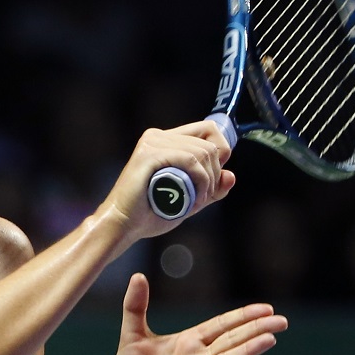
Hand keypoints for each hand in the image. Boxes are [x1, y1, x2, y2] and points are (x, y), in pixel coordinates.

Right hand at [101, 121, 235, 241]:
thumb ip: (209, 188)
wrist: (123, 225)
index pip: (207, 129)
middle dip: (215, 174)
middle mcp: (158, 136)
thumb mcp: (189, 200)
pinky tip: (195, 198)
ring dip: (208, 181)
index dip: (221, 151)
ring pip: (202, 152)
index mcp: (165, 140)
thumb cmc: (150, 214)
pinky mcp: (149, 154)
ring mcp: (152, 143)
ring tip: (197, 202)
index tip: (214, 178)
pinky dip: (200, 180)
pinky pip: (190, 160)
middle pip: (209, 143)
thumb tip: (231, 176)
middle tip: (204, 198)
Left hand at [105, 273, 287, 354]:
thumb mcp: (131, 335)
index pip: (221, 326)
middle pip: (231, 341)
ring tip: (269, 340)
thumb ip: (135, 306)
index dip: (242, 317)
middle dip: (255, 330)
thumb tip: (138, 275)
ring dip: (247, 352)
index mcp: (189, 343)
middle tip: (282, 320)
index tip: (266, 309)